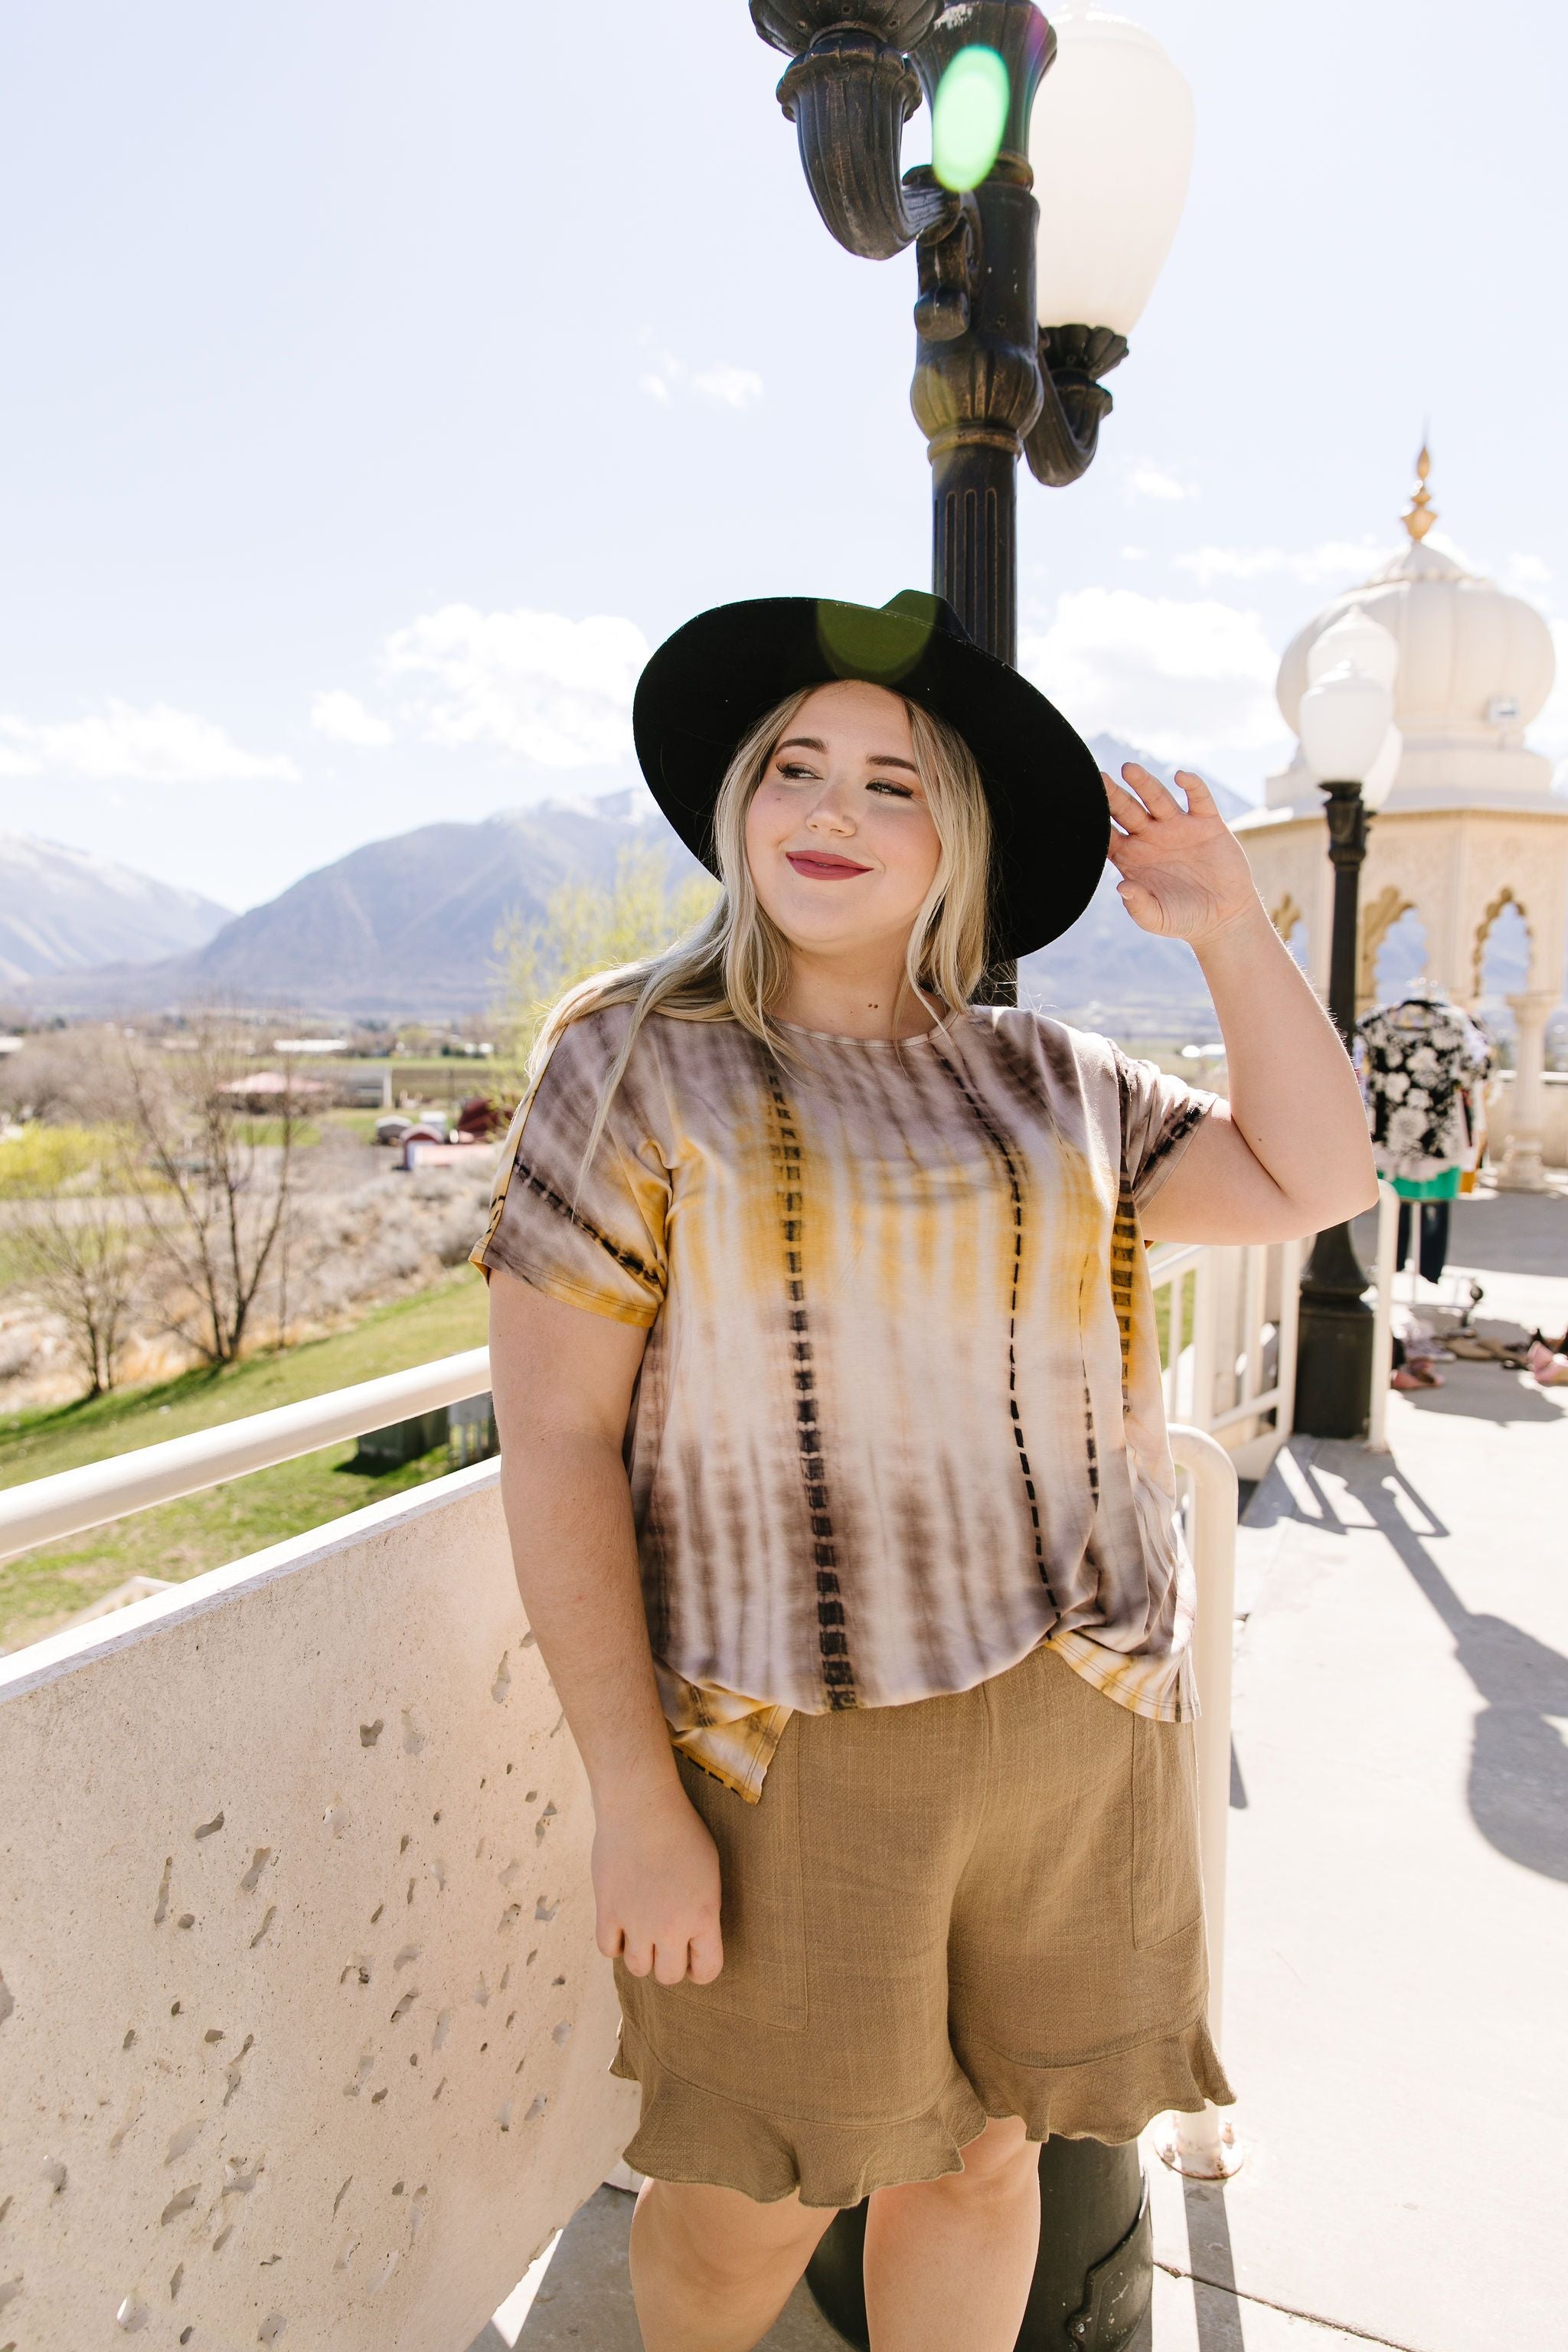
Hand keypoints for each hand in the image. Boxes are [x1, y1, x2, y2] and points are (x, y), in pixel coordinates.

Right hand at [591, 1778, 723, 1986]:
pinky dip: (615, 1942)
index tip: (693, 1959)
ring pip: (638, 1968)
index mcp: (703, 1916)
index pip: (707, 1970)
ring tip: (642, 1932)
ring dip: (641, 1954)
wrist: (641, 1805)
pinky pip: (608, 1950)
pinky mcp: (607, 1912)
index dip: (700, 1968)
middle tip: (666, 1943)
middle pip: (669, 1975)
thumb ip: (703, 1911)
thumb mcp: (709, 1871)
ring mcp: (636, 1922)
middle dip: (669, 1962)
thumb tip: (693, 1938)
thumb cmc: (681, 1831)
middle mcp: (671, 1927)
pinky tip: (620, 1923)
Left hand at [1104, 763, 1260, 948]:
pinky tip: (1181, 776)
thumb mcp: (1157, 918)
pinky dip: (1192, 785)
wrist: (1223, 916)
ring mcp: (1178, 826)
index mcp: (1132, 856)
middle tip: (1098, 777)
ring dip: (1144, 783)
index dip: (1096, 822)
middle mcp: (1151, 836)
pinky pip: (1198, 798)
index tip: (1081, 809)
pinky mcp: (1207, 823)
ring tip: (1128, 768)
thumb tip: (1121, 887)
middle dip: (1113, 794)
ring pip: (1157, 798)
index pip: (1108, 834)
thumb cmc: (1183, 918)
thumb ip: (1138, 905)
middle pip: (1127, 809)